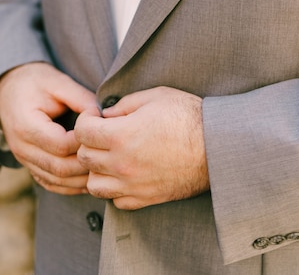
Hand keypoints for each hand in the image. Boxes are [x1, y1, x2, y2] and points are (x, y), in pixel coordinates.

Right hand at [0, 62, 96, 194]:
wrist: (9, 88)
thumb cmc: (36, 82)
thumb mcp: (58, 82)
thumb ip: (81, 98)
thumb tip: (104, 116)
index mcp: (26, 125)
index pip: (61, 145)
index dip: (84, 141)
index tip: (100, 130)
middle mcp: (21, 147)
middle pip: (60, 168)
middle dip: (87, 163)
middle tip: (107, 152)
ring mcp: (23, 160)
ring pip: (56, 181)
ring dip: (81, 178)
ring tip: (103, 166)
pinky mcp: (29, 165)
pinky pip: (50, 183)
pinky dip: (70, 185)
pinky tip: (88, 176)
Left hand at [75, 86, 209, 209]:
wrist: (217, 147)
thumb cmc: (188, 117)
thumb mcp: (155, 97)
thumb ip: (124, 104)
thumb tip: (106, 115)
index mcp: (121, 136)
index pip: (81, 132)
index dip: (85, 120)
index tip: (95, 117)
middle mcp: (122, 164)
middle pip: (84, 158)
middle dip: (89, 143)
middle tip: (103, 134)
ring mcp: (133, 185)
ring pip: (94, 185)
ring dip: (97, 169)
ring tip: (111, 156)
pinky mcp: (146, 199)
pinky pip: (116, 200)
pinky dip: (115, 188)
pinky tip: (126, 173)